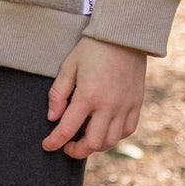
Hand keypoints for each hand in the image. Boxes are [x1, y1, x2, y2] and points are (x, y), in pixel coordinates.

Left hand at [43, 38, 146, 158]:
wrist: (124, 35)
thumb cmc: (93, 48)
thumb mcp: (69, 66)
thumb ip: (58, 93)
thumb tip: (53, 117)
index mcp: (88, 95)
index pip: (67, 129)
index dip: (54, 142)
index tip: (48, 145)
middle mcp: (108, 105)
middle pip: (93, 143)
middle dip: (76, 151)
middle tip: (67, 147)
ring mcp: (125, 106)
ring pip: (111, 141)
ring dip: (96, 146)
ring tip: (85, 140)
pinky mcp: (136, 103)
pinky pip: (128, 130)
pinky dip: (115, 136)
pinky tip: (105, 131)